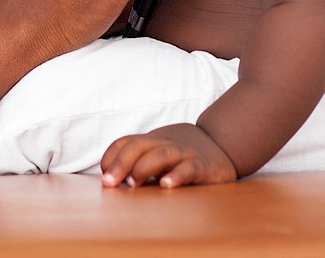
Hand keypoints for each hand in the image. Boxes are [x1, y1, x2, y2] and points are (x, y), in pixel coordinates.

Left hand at [100, 123, 236, 188]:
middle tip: (110, 183)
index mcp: (151, 141)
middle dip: (121, 163)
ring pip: (161, 153)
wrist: (221, 143)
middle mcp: (165, 144)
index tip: (103, 175)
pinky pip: (189, 168)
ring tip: (134, 183)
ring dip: (144, 167)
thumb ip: (139, 161)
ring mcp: (183, 153)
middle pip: (138, 146)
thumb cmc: (181, 153)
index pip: (125, 142)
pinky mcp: (202, 166)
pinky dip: (177, 175)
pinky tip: (167, 185)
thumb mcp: (158, 152)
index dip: (111, 157)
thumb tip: (112, 181)